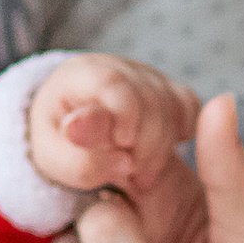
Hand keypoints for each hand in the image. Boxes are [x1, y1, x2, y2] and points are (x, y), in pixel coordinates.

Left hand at [25, 52, 202, 207]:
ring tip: (140, 175)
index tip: (122, 144)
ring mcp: (145, 75)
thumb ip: (82, 164)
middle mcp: (117, 66)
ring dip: (163, 147)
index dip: (126, 114)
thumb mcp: (55, 159)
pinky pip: (189, 106)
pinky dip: (181, 132)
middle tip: (134, 176)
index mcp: (80, 74)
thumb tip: (124, 161)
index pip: (113, 82)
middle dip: (148, 143)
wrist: (71, 132)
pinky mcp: (167, 89)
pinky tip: (158, 152)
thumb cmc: (60, 143)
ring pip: (172, 104)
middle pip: (149, 97)